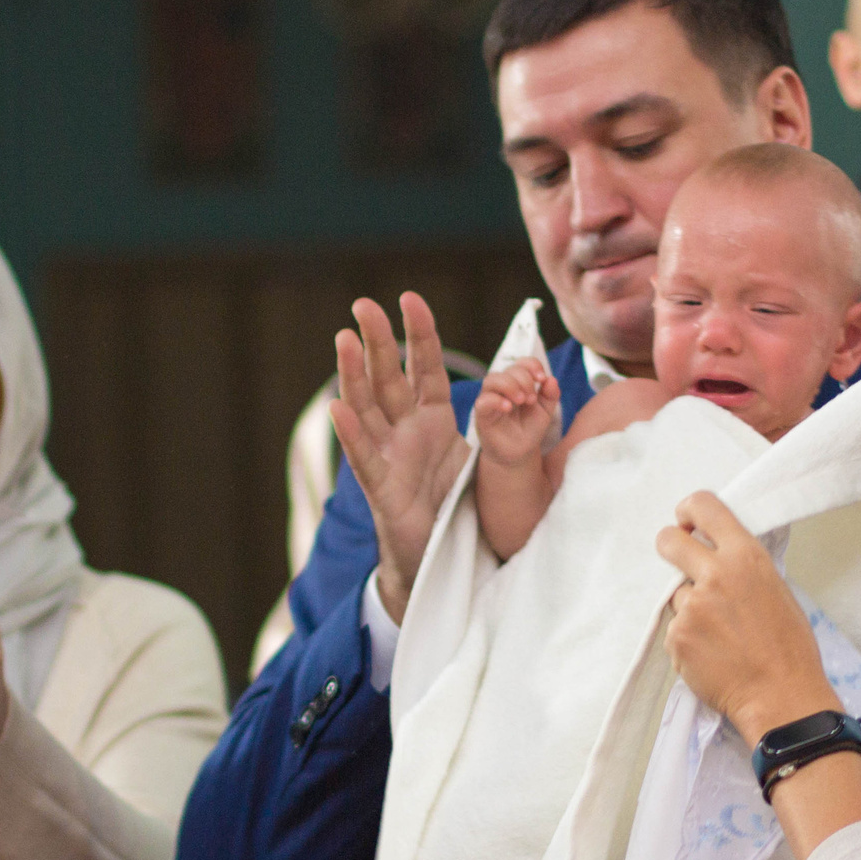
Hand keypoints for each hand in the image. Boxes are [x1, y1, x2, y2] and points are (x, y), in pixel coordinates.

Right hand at [331, 292, 471, 622]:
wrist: (438, 560)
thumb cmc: (455, 507)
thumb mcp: (479, 457)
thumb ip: (492, 426)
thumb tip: (522, 394)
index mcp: (433, 421)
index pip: (425, 369)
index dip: (419, 335)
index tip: (410, 299)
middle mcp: (406, 432)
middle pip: (389, 378)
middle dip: (377, 340)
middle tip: (363, 303)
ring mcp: (390, 458)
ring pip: (368, 409)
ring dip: (354, 374)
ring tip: (342, 338)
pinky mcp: (383, 491)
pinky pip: (365, 458)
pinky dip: (351, 433)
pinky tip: (337, 407)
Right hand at [473, 359, 560, 466]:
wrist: (519, 453)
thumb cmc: (529, 429)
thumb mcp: (545, 411)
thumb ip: (550, 395)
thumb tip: (551, 379)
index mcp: (517, 383)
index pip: (521, 363)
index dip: (532, 365)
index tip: (542, 379)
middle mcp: (502, 388)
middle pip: (509, 369)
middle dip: (524, 380)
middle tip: (531, 400)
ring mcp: (490, 400)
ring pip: (491, 379)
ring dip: (509, 386)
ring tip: (522, 401)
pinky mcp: (482, 415)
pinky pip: (483, 401)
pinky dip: (496, 400)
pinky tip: (508, 408)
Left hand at [654, 492, 840, 745]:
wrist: (780, 696)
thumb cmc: (788, 649)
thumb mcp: (776, 591)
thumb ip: (743, 568)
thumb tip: (719, 555)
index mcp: (746, 557)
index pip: (705, 507)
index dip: (689, 511)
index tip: (686, 520)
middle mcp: (715, 574)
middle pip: (669, 541)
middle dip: (669, 545)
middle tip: (676, 557)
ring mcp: (692, 606)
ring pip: (677, 595)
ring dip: (690, 609)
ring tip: (721, 636)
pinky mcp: (677, 636)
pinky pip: (675, 629)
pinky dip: (688, 640)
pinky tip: (713, 655)